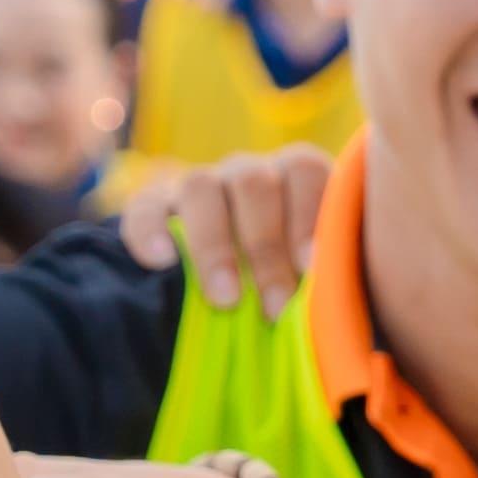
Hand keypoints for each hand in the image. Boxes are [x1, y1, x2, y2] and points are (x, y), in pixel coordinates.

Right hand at [122, 146, 330, 309]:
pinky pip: (144, 209)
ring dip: (214, 245)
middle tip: (274, 306)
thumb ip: (326, 277)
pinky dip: (151, 234)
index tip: (312, 268)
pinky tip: (163, 264)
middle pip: (252, 183)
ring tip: (226, 299)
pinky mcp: (154, 208)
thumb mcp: (315, 276)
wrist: (235, 289)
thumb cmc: (292, 284)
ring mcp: (199, 187)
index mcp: (292, 178)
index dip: (308, 215)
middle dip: (264, 247)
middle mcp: (246, 174)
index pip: (302, 169)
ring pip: (199, 186)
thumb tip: (333, 308)